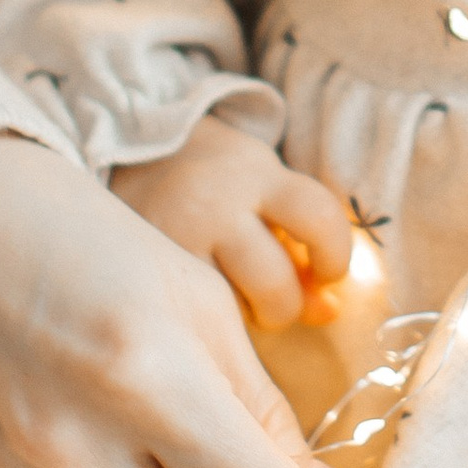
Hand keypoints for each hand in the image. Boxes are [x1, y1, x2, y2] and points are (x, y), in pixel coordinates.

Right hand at [109, 113, 354, 331]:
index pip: (318, 216)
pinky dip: (211, 315)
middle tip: (279, 303)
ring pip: (232, 307)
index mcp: (257, 172)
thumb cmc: (218, 179)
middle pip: (274, 281)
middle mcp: (215, 201)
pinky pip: (192, 309)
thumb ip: (301, 246)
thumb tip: (328, 313)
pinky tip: (208, 300)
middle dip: (287, 307)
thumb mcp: (264, 191)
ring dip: (246, 317)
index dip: (336, 256)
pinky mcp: (146, 261)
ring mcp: (175, 234)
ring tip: (240, 302)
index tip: (329, 273)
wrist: (132, 150)